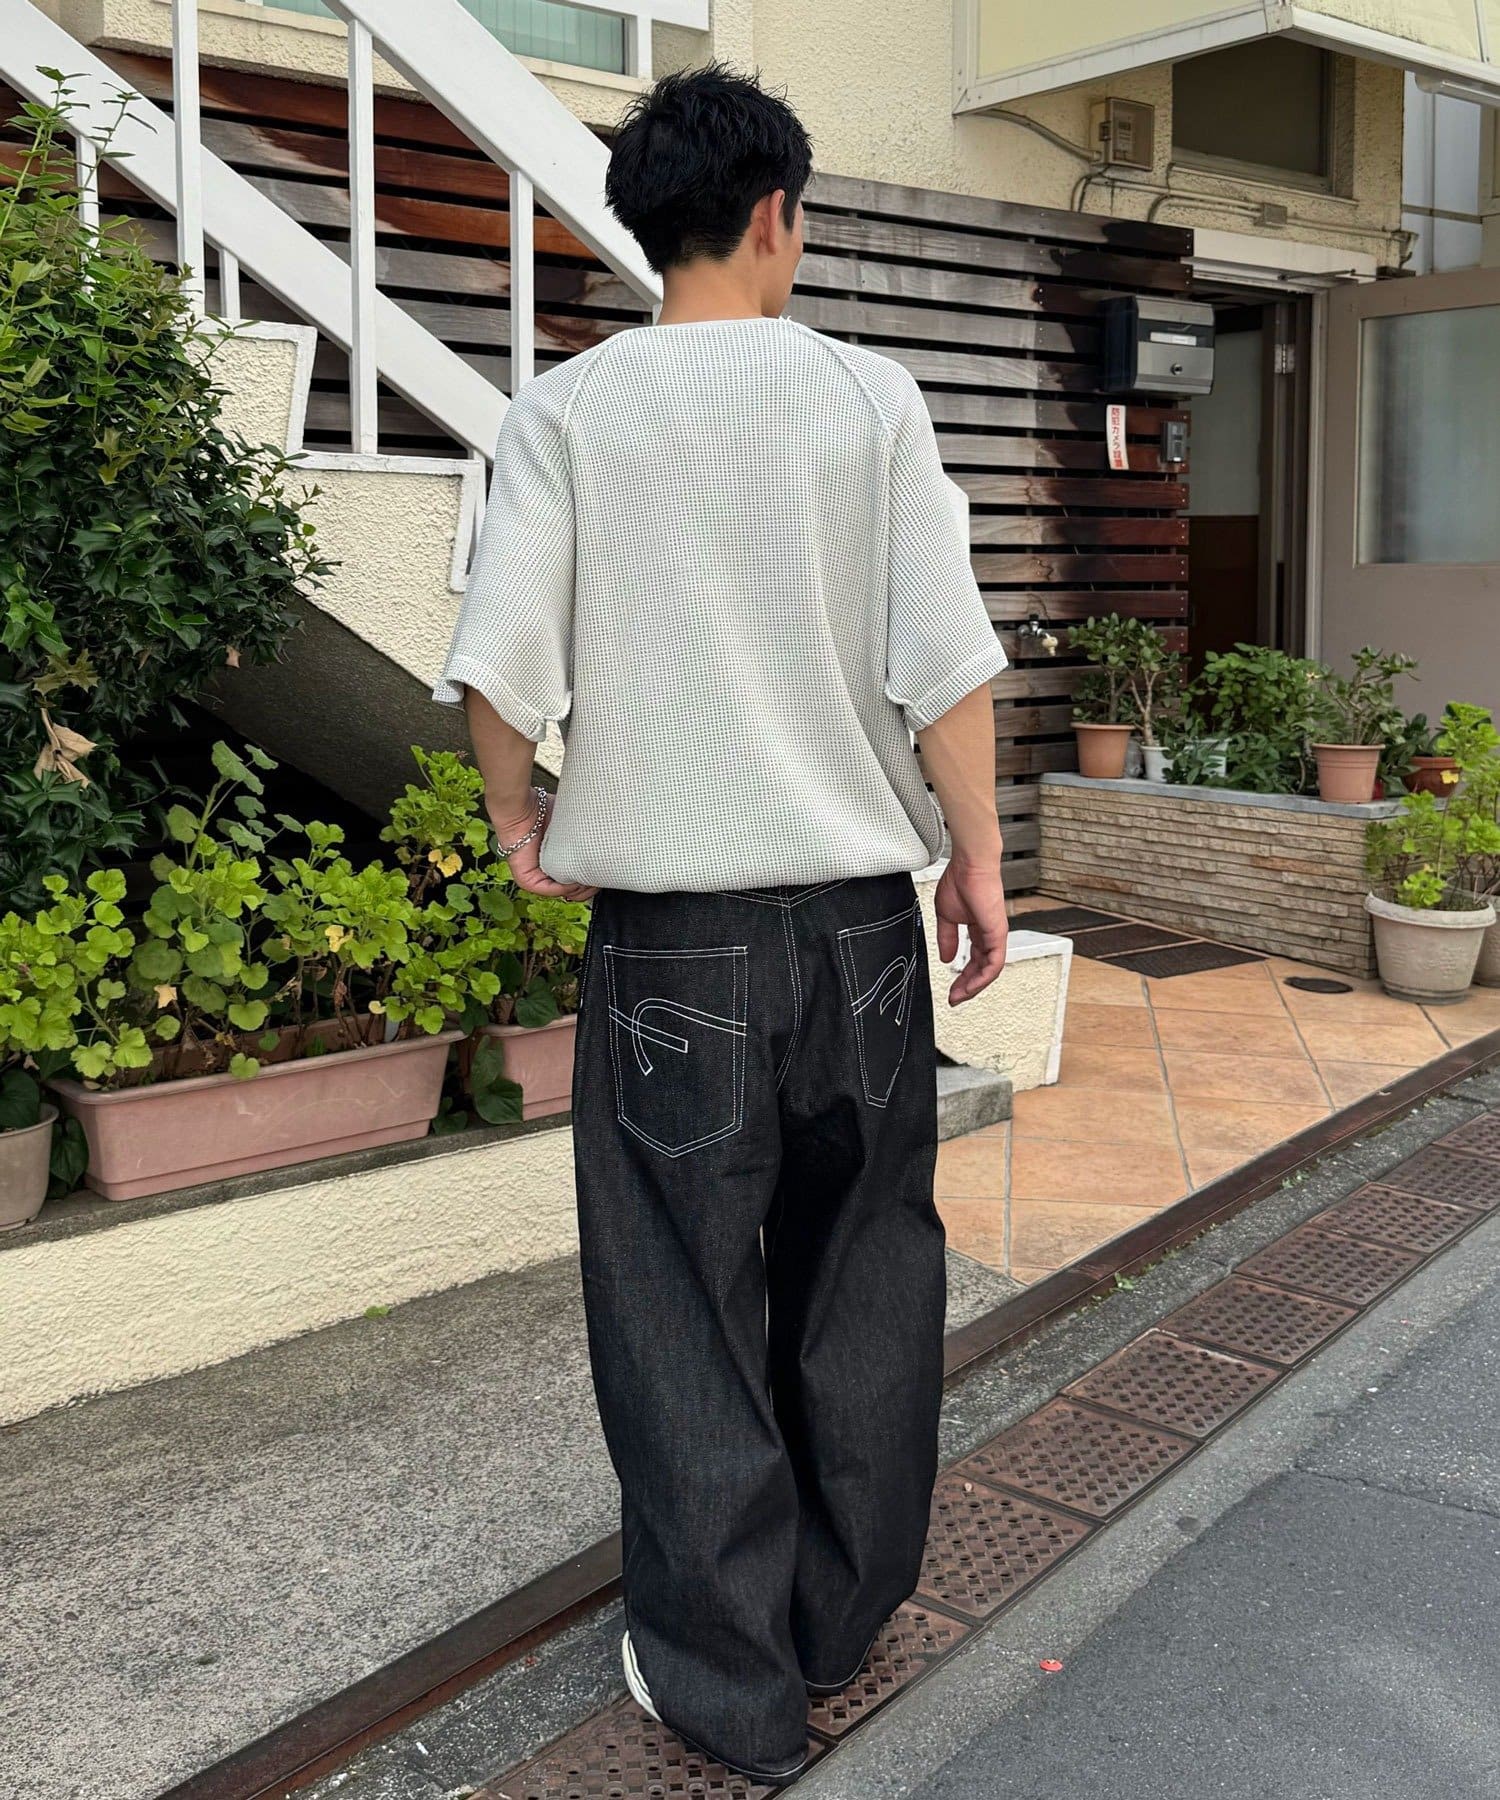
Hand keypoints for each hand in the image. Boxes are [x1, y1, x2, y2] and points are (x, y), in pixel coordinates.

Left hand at [490, 793, 597, 901]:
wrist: (525, 807)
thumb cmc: (547, 812)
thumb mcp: (574, 831)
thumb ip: (586, 844)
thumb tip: (605, 857)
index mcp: (559, 862)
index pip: (578, 881)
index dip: (593, 881)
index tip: (605, 876)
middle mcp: (548, 872)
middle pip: (573, 890)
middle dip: (589, 888)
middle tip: (600, 877)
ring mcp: (536, 879)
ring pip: (563, 892)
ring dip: (580, 888)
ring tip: (588, 875)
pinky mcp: (527, 880)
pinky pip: (550, 889)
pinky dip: (564, 887)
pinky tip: (574, 877)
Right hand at [933, 854, 1007, 1004]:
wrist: (969, 865)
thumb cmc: (960, 881)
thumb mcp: (946, 916)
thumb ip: (947, 939)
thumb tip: (946, 958)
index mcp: (978, 930)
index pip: (974, 960)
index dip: (962, 977)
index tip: (951, 989)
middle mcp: (989, 935)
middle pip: (982, 969)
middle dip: (968, 986)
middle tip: (955, 998)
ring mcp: (996, 935)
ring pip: (990, 970)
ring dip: (974, 986)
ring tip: (960, 996)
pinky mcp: (998, 934)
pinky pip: (994, 963)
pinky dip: (983, 977)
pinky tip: (970, 985)